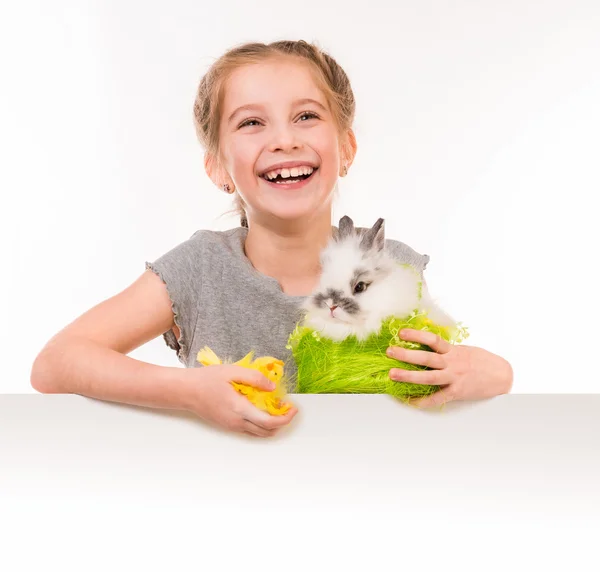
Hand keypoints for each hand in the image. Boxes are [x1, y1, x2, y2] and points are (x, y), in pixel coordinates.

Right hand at [182, 364, 297, 436]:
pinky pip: (250, 430)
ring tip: (277, 408)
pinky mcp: (228, 426)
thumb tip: (272, 387)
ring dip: (272, 425)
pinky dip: (262, 424)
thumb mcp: (232, 372)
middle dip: (282, 422)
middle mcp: (237, 422)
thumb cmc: (207, 379)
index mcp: (239, 409)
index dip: (285, 418)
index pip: (269, 422)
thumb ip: (254, 378)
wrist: (186, 391)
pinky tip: (262, 410)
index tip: (293, 408)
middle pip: (267, 432)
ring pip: (259, 434)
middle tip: (288, 408)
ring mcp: (232, 426)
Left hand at [386, 329, 512, 408]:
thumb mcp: (463, 350)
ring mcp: (454, 378)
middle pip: (425, 358)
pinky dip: (423, 401)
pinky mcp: (457, 392)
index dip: (416, 335)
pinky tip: (411, 401)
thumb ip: (446, 349)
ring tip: (392, 374)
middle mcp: (452, 363)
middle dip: (406, 354)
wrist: (501, 376)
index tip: (401, 333)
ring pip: (428, 377)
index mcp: (453, 350)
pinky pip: (437, 398)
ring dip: (408, 376)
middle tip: (389, 352)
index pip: (432, 340)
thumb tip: (427, 345)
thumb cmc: (481, 361)